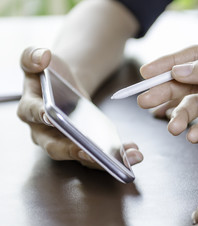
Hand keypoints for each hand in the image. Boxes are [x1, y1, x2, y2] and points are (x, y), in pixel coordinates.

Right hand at [17, 47, 142, 168]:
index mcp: (30, 110)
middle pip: (56, 147)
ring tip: (128, 156)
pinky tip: (132, 151)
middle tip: (91, 152)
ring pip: (81, 155)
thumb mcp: (37, 60)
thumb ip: (33, 56)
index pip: (32, 114)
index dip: (40, 116)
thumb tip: (43, 57)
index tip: (52, 116)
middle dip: (74, 150)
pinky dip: (114, 156)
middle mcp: (43, 132)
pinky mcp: (82, 145)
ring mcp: (64, 142)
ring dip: (103, 160)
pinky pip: (96, 154)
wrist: (63, 83)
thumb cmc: (49, 73)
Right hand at [138, 44, 197, 161]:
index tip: (146, 74)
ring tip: (171, 127)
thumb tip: (178, 70)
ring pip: (196, 107)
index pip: (194, 57)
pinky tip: (193, 136)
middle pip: (189, 83)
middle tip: (144, 101)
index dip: (168, 64)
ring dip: (181, 116)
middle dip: (166, 92)